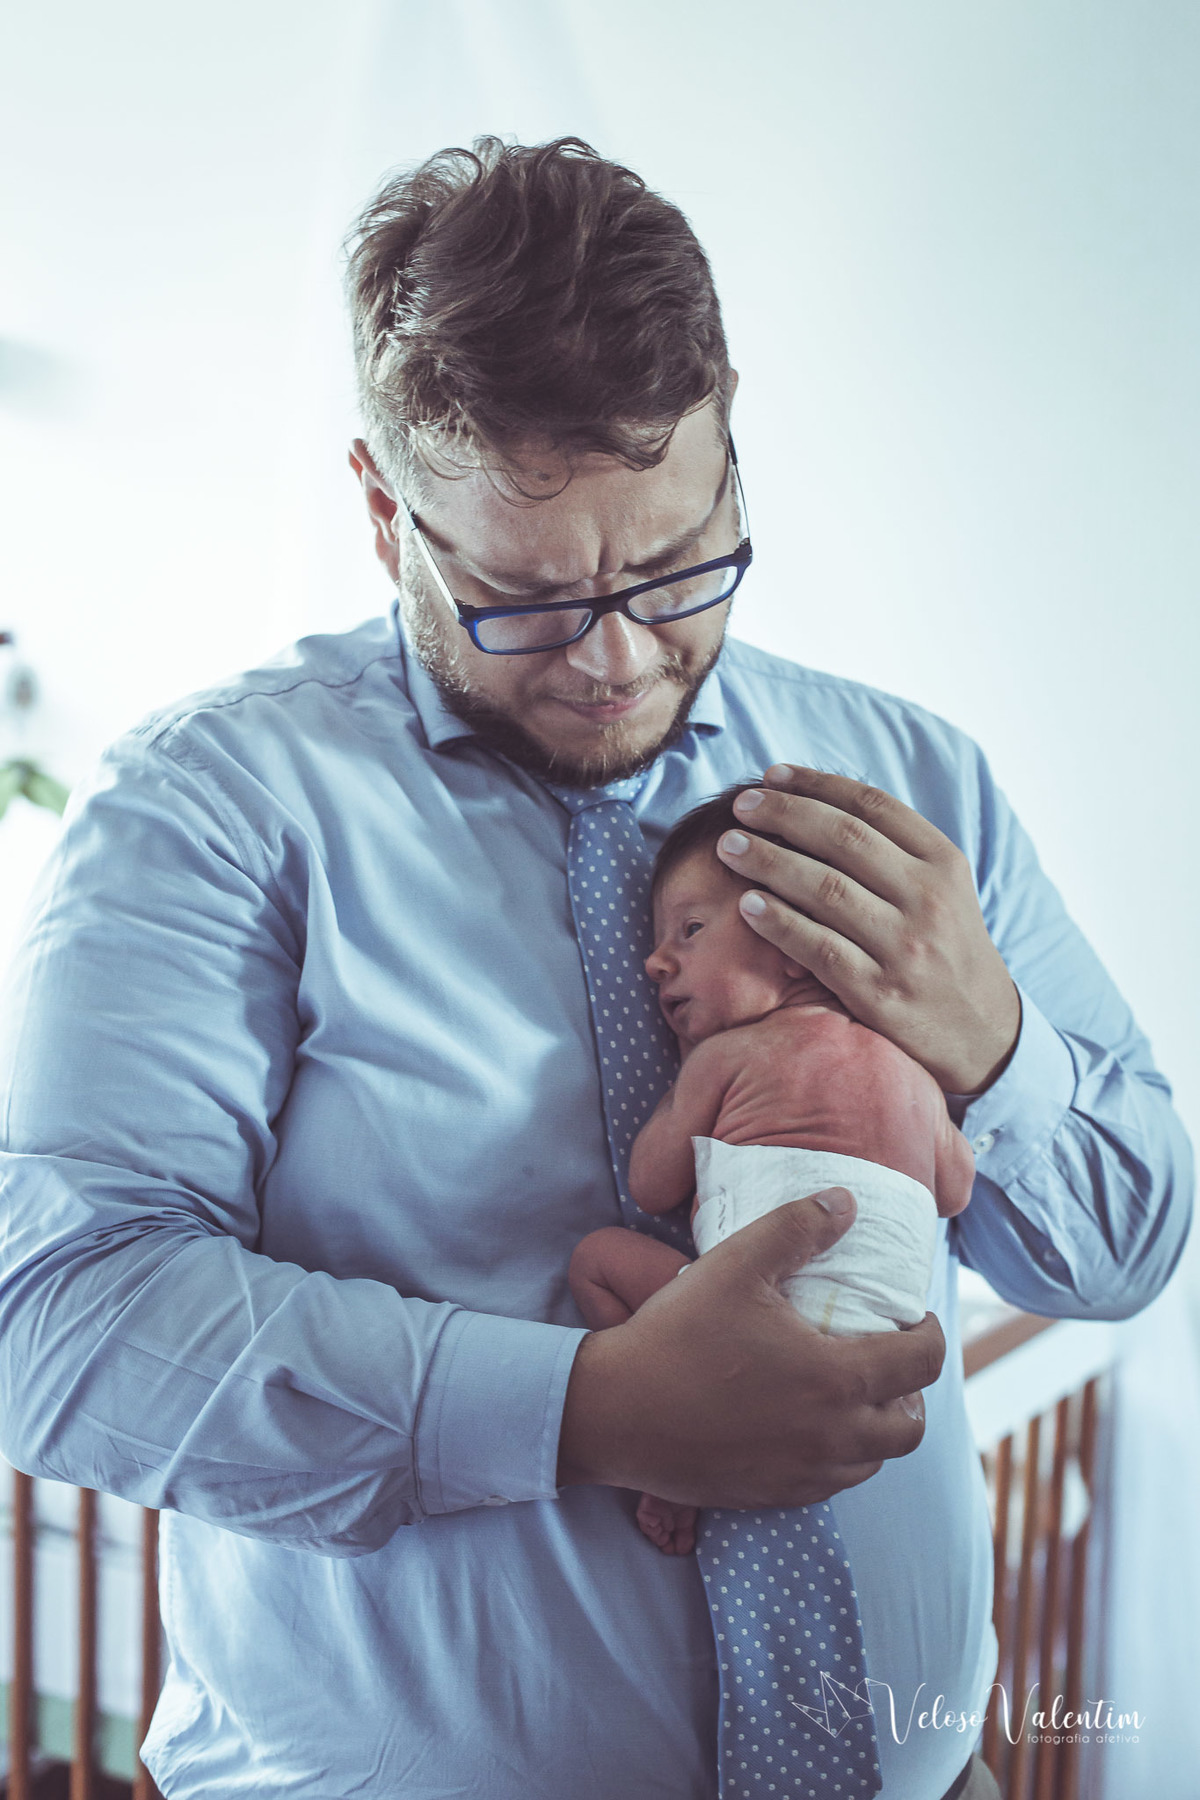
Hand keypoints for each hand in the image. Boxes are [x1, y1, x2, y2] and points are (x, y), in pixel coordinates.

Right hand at [556, 1189, 943, 1507]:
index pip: (923, 1364)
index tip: (909, 1317)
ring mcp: (803, 1475)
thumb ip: (797, 1227)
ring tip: (847, 1392)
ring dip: (875, 1427)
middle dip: (911, 1392)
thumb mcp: (736, 1264)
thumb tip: (845, 1202)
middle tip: (882, 1359)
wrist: (615, 1412)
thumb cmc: (678, 1334)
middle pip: (910, 1428)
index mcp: (836, 1379)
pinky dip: (836, 1457)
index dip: (930, 1335)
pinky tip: (803, 1425)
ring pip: (873, 1462)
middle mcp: (832, 1438)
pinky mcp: (772, 1498)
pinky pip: (830, 1484)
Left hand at [717, 764, 1020, 1093]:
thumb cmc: (945, 950)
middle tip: (741, 805)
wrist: (982, 1034)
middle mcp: (928, 899)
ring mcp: (904, 947)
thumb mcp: (943, 890)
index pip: (873, 806)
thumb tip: (818, 801)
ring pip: (825, 889)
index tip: (772, 775)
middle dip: (784, 814)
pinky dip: (778, 922)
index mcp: (944, 863)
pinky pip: (818, 947)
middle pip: (843, 838)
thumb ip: (894, 851)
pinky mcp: (880, 993)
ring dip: (768, 861)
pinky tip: (746, 904)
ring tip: (729, 846)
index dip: (816, 785)